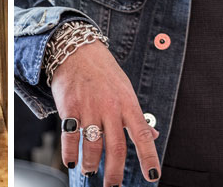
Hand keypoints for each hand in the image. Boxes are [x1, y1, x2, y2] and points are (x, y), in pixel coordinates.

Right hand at [52, 42, 160, 184]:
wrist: (77, 50)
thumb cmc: (104, 73)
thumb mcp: (125, 90)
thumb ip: (136, 115)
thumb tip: (152, 135)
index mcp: (128, 104)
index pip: (142, 135)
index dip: (149, 158)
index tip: (153, 176)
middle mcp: (110, 107)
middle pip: (116, 148)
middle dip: (115, 173)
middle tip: (113, 186)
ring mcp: (90, 107)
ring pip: (92, 146)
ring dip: (91, 164)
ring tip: (90, 171)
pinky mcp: (70, 107)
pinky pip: (70, 137)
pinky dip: (70, 153)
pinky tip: (71, 161)